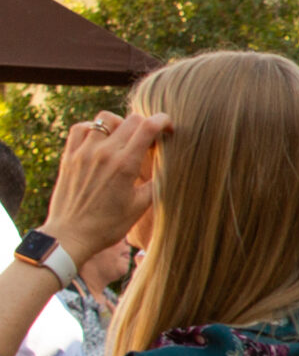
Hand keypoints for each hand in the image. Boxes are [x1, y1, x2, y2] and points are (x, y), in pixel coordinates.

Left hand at [39, 111, 169, 266]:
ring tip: (123, 140)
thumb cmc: (108, 225)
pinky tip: (100, 141)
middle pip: (131, 120)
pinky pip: (81, 128)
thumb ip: (157, 182)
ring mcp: (84, 152)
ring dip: (120, 125)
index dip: (163, 121)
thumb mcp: (140, 206)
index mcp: (125, 164)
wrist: (70, 236)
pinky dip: (94, 128)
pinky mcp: (69, 156)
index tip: (168, 129)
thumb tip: (173, 166)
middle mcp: (104, 153)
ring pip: (106, 119)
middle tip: (147, 142)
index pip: (148, 126)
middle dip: (145, 126)